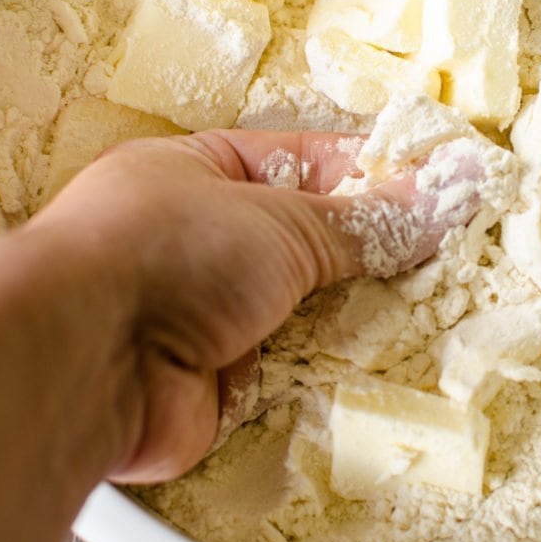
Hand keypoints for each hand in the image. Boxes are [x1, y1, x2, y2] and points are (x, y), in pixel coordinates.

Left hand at [31, 129, 482, 483]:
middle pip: (312, 241)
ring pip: (309, 309)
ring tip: (436, 303)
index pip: (307, 160)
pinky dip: (334, 367)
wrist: (90, 365)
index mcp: (202, 172)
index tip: (438, 182)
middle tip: (450, 251)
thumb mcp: (280, 218)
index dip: (374, 171)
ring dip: (360, 312)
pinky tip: (387, 358)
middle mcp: (205, 241)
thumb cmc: (165, 253)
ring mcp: (212, 313)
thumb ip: (363, 219)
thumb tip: (436, 201)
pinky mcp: (223, 380)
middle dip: (374, 250)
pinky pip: (297, 368)